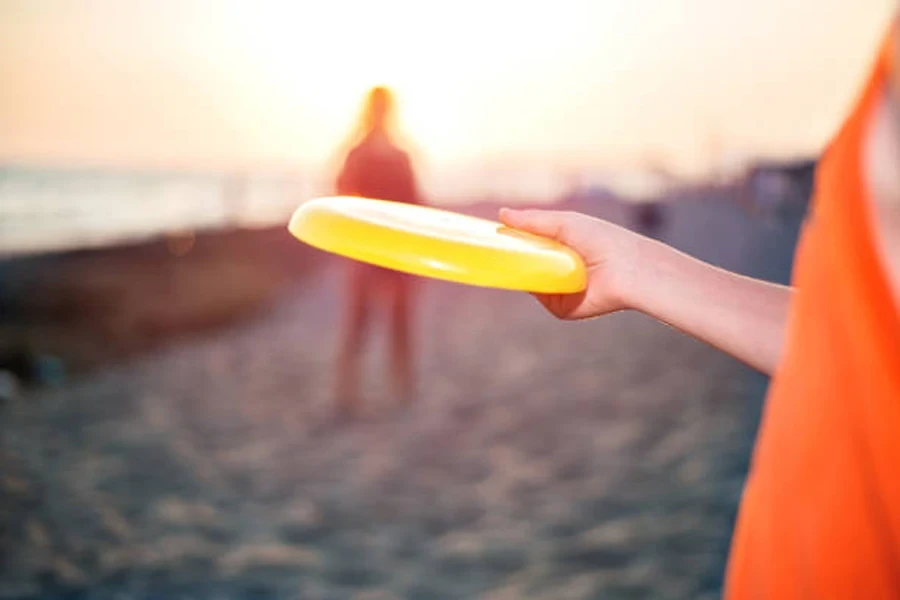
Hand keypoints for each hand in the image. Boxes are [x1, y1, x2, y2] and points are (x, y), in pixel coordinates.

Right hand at [499, 208, 647, 318]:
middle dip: (507, 258)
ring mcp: (558, 290)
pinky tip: (525, 277)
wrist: (628, 270)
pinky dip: (532, 289)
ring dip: (517, 273)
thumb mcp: (564, 223)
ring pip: (528, 282)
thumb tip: (501, 214)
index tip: (489, 235)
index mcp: (560, 247)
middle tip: (486, 249)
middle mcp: (558, 269)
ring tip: (502, 259)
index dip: (511, 240)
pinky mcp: (561, 308)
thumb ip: (532, 220)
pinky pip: (540, 298)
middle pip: (524, 266)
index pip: (528, 245)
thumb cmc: (602, 240)